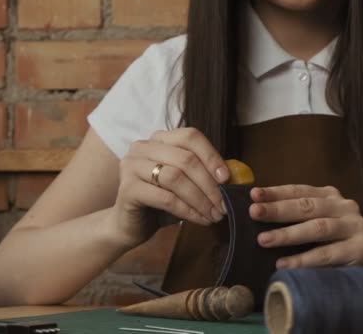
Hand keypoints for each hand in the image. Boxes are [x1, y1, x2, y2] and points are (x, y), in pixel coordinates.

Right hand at [113, 128, 228, 246]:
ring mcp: (132, 165)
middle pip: (185, 158)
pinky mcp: (128, 188)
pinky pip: (165, 198)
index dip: (211, 156)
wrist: (130, 225)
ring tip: (214, 214)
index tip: (227, 179)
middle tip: (224, 205)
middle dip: (209, 184)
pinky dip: (187, 210)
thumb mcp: (186, 183)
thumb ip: (204, 174)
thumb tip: (234, 175)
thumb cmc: (161, 202)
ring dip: (200, 199)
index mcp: (159, 139)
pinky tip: (199, 219)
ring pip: (176, 177)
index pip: (190, 137)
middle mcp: (143, 147)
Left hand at [249, 185, 362, 268]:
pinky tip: (283, 264)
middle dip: (278, 210)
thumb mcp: (308, 224)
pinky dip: (304, 260)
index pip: (299, 191)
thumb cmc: (325, 244)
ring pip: (318, 228)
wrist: (357, 272)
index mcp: (329, 196)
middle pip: (307, 206)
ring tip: (263, 240)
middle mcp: (344, 206)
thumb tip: (254, 210)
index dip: (276, 192)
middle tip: (254, 212)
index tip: (254, 195)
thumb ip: (290, 216)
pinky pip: (327, 254)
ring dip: (288, 234)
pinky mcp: (360, 249)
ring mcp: (355, 227)